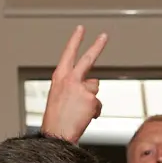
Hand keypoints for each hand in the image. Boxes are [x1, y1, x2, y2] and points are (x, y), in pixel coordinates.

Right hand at [40, 25, 108, 141]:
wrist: (56, 134)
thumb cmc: (57, 118)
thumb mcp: (60, 96)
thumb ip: (76, 85)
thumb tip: (94, 83)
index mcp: (59, 76)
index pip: (68, 53)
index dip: (75, 40)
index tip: (81, 28)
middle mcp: (70, 78)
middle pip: (87, 59)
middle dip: (97, 46)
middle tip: (104, 35)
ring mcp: (81, 87)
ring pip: (94, 87)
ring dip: (91, 98)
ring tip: (78, 111)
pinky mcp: (91, 99)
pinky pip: (98, 104)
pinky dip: (93, 111)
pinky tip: (84, 117)